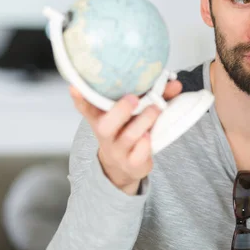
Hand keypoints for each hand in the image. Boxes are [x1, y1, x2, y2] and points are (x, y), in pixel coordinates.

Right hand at [70, 80, 182, 194]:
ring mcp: (118, 150)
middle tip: (133, 98)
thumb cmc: (129, 129)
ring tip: (155, 109)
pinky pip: (138, 155)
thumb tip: (175, 84)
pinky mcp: (132, 164)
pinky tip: (150, 136)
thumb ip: (154, 95)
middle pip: (105, 125)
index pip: (86, 108)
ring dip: (144, 121)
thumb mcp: (135, 112)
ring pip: (128, 137)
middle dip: (120, 111)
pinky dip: (146, 145)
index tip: (75, 86)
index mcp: (102, 117)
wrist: (124, 166)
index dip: (80, 98)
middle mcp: (106, 134)